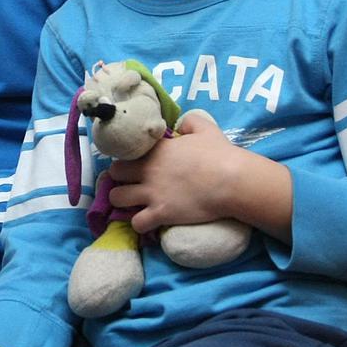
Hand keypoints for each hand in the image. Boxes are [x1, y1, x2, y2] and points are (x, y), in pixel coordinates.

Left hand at [107, 112, 292, 238]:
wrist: (232, 180)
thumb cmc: (220, 154)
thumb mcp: (205, 128)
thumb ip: (189, 122)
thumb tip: (181, 124)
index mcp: (156, 149)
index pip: (126, 152)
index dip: (128, 159)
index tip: (135, 165)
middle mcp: (148, 169)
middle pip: (114, 173)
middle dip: (120, 179)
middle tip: (131, 183)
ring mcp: (152, 192)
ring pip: (116, 198)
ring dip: (123, 201)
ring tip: (134, 203)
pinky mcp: (161, 213)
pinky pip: (137, 223)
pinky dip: (140, 224)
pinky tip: (149, 221)